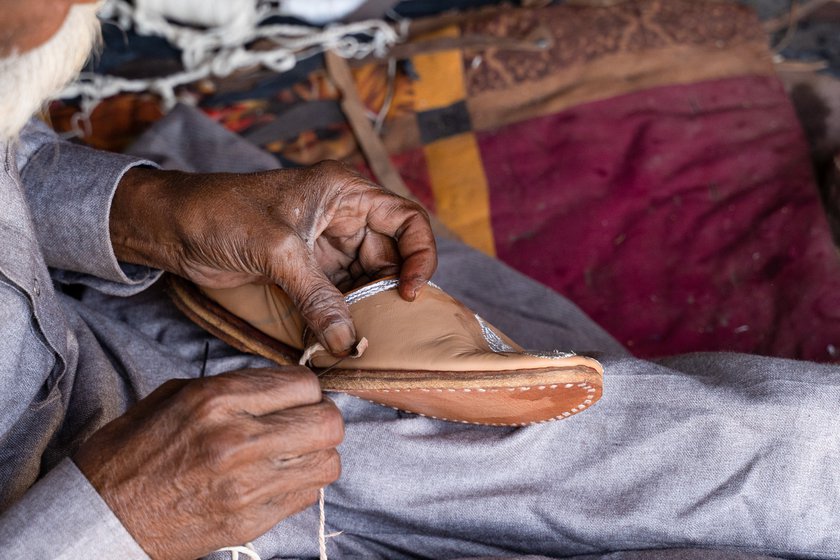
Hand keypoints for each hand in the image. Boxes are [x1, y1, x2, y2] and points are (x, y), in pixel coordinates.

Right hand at [73, 368, 342, 559]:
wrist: (100, 516)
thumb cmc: (132, 450)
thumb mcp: (175, 395)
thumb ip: (234, 386)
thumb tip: (282, 384)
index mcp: (217, 399)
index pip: (304, 383)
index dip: (306, 388)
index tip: (297, 396)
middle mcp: (238, 439)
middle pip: (329, 422)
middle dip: (323, 419)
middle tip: (304, 423)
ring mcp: (247, 485)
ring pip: (328, 462)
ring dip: (317, 455)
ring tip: (294, 453)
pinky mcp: (249, 521)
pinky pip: (307, 496)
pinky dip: (300, 485)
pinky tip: (275, 479)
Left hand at [110, 161, 436, 354]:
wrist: (171, 227)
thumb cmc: (220, 213)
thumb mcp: (276, 250)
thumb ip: (316, 295)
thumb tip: (347, 341)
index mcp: (344, 192)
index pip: (407, 219)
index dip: (420, 255)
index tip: (409, 292)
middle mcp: (342, 216)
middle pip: (391, 255)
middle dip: (390, 289)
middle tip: (386, 326)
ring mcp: (325, 245)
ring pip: (366, 279)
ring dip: (367, 307)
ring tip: (366, 337)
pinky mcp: (306, 270)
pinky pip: (339, 294)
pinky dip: (343, 315)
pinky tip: (341, 336)